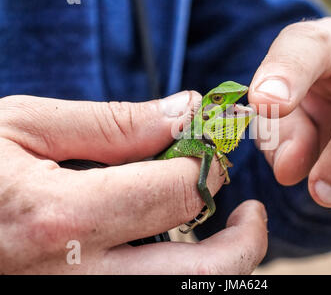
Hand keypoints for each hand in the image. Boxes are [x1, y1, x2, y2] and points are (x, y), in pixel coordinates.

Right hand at [0, 93, 266, 273]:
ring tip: (216, 231)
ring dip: (219, 266)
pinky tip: (168, 249)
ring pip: (187, 294)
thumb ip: (113, 123)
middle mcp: (78, 280)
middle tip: (249, 212)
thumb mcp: (24, 127)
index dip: (209, 163)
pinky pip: (153, 294)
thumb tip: (187, 111)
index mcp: (62, 218)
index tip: (211, 149)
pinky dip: (181, 276)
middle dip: (244, 240)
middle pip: (206, 274)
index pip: (181, 191)